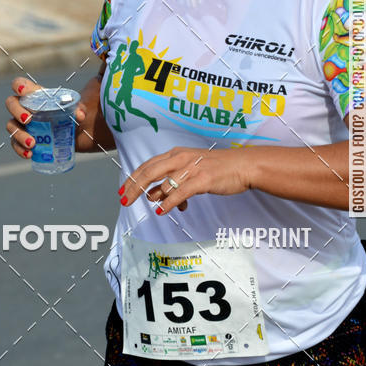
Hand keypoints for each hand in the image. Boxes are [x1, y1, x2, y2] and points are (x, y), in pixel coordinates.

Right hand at [5, 77, 86, 158]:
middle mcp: (24, 107)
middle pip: (11, 103)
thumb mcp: (76, 110)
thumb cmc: (69, 115)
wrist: (71, 133)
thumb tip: (79, 115)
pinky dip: (20, 149)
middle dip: (16, 110)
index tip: (23, 92)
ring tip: (32, 143)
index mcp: (35, 95)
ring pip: (11, 125)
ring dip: (19, 134)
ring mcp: (21, 124)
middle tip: (28, 120)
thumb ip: (79, 108)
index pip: (20, 84)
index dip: (18, 85)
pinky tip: (29, 154)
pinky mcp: (22, 139)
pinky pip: (15, 143)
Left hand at [119, 146, 252, 213]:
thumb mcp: (190, 172)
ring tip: (149, 205)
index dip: (133, 178)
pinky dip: (169, 203)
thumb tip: (152, 195)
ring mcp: (191, 168)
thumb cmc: (218, 169)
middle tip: (124, 199)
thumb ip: (170, 182)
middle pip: (150, 172)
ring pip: (164, 182)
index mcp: (176, 154)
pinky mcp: (202, 180)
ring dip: (153, 195)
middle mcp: (181, 158)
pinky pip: (180, 192)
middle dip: (134, 186)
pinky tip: (162, 211)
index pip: (148, 165)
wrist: (243, 165)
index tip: (123, 190)